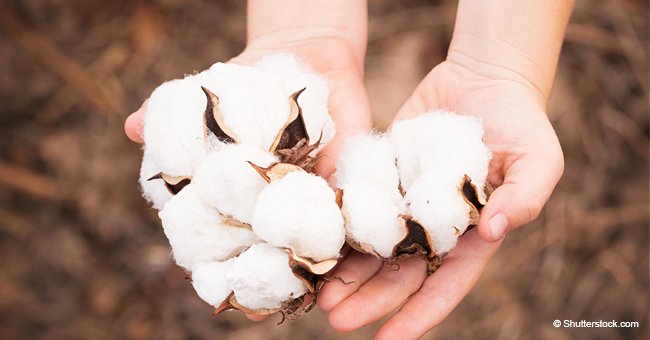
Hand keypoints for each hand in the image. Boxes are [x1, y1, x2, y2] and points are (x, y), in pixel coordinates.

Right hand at [123, 37, 371, 320]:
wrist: (306, 57)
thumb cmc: (248, 81)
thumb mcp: (208, 97)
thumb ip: (170, 117)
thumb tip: (133, 127)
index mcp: (228, 200)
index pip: (214, 245)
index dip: (210, 268)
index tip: (210, 286)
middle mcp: (266, 211)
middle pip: (259, 257)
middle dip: (259, 281)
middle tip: (258, 303)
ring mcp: (305, 205)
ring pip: (303, 250)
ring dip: (300, 272)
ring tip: (300, 293)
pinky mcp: (342, 192)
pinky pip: (346, 224)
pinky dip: (344, 244)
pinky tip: (341, 261)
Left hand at [318, 59, 563, 337]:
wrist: (483, 79)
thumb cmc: (520, 122)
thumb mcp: (539, 158)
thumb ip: (525, 197)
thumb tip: (494, 231)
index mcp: (471, 235)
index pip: (444, 285)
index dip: (418, 314)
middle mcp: (434, 228)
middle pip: (400, 274)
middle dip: (370, 299)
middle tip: (336, 318)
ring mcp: (405, 203)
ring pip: (373, 248)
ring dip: (348, 273)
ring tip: (319, 294)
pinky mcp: (383, 178)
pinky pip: (358, 207)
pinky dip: (340, 227)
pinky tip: (317, 244)